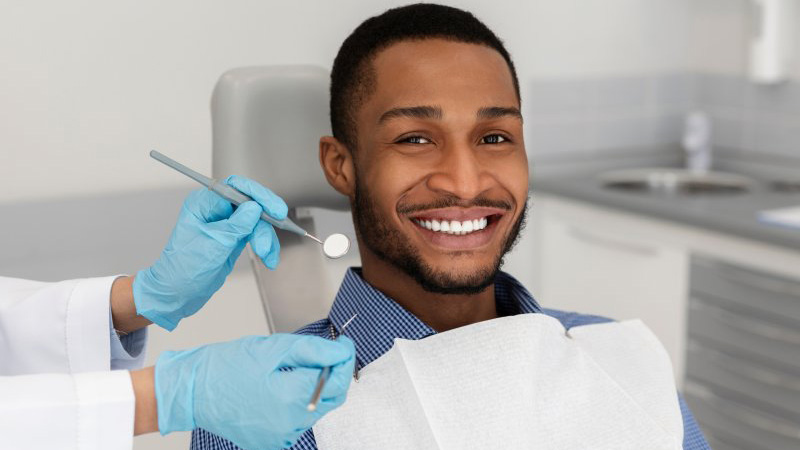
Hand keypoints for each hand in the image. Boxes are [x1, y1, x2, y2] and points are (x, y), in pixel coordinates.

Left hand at [133, 175, 286, 330]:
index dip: (258, 195)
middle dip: (265, 221)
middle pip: (251, 203)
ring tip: (267, 256)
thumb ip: (236, 225)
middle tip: (277, 230)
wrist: (176, 294)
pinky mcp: (234, 237)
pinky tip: (269, 258)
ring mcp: (226, 224)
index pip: (235, 187)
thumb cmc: (183, 270)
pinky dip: (265, 246)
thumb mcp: (213, 246)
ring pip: (257, 221)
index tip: (274, 210)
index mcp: (203, 204)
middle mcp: (215, 210)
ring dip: (266, 238)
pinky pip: (256, 235)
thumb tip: (255, 208)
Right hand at [155, 334, 355, 449]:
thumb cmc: (225, 366)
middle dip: (334, 374)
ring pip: (316, 410)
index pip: (338, 380)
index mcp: (291, 398)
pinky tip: (282, 389)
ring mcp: (280, 437)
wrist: (190, 391)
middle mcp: (289, 424)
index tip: (344, 344)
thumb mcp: (272, 348)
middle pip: (332, 398)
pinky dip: (299, 405)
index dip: (345, 359)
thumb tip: (341, 352)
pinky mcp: (272, 442)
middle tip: (326, 354)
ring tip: (294, 370)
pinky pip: (298, 422)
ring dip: (316, 389)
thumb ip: (313, 351)